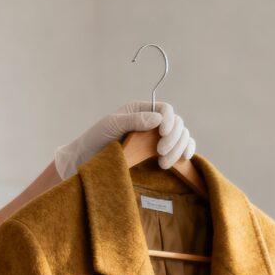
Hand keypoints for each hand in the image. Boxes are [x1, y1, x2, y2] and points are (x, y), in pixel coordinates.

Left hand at [54, 101, 195, 179]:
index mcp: (141, 111)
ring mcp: (157, 140)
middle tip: (161, 154)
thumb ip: (134, 120)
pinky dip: (186, 152)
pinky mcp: (161, 155)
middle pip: (177, 124)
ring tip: (163, 164)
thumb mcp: (112, 125)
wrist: (87, 160)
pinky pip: (181, 149)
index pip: (166, 110)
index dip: (169, 121)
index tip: (162, 135)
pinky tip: (183, 160)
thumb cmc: (96, 139)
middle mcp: (152, 123)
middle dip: (174, 139)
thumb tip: (159, 119)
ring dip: (178, 149)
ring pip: (182, 137)